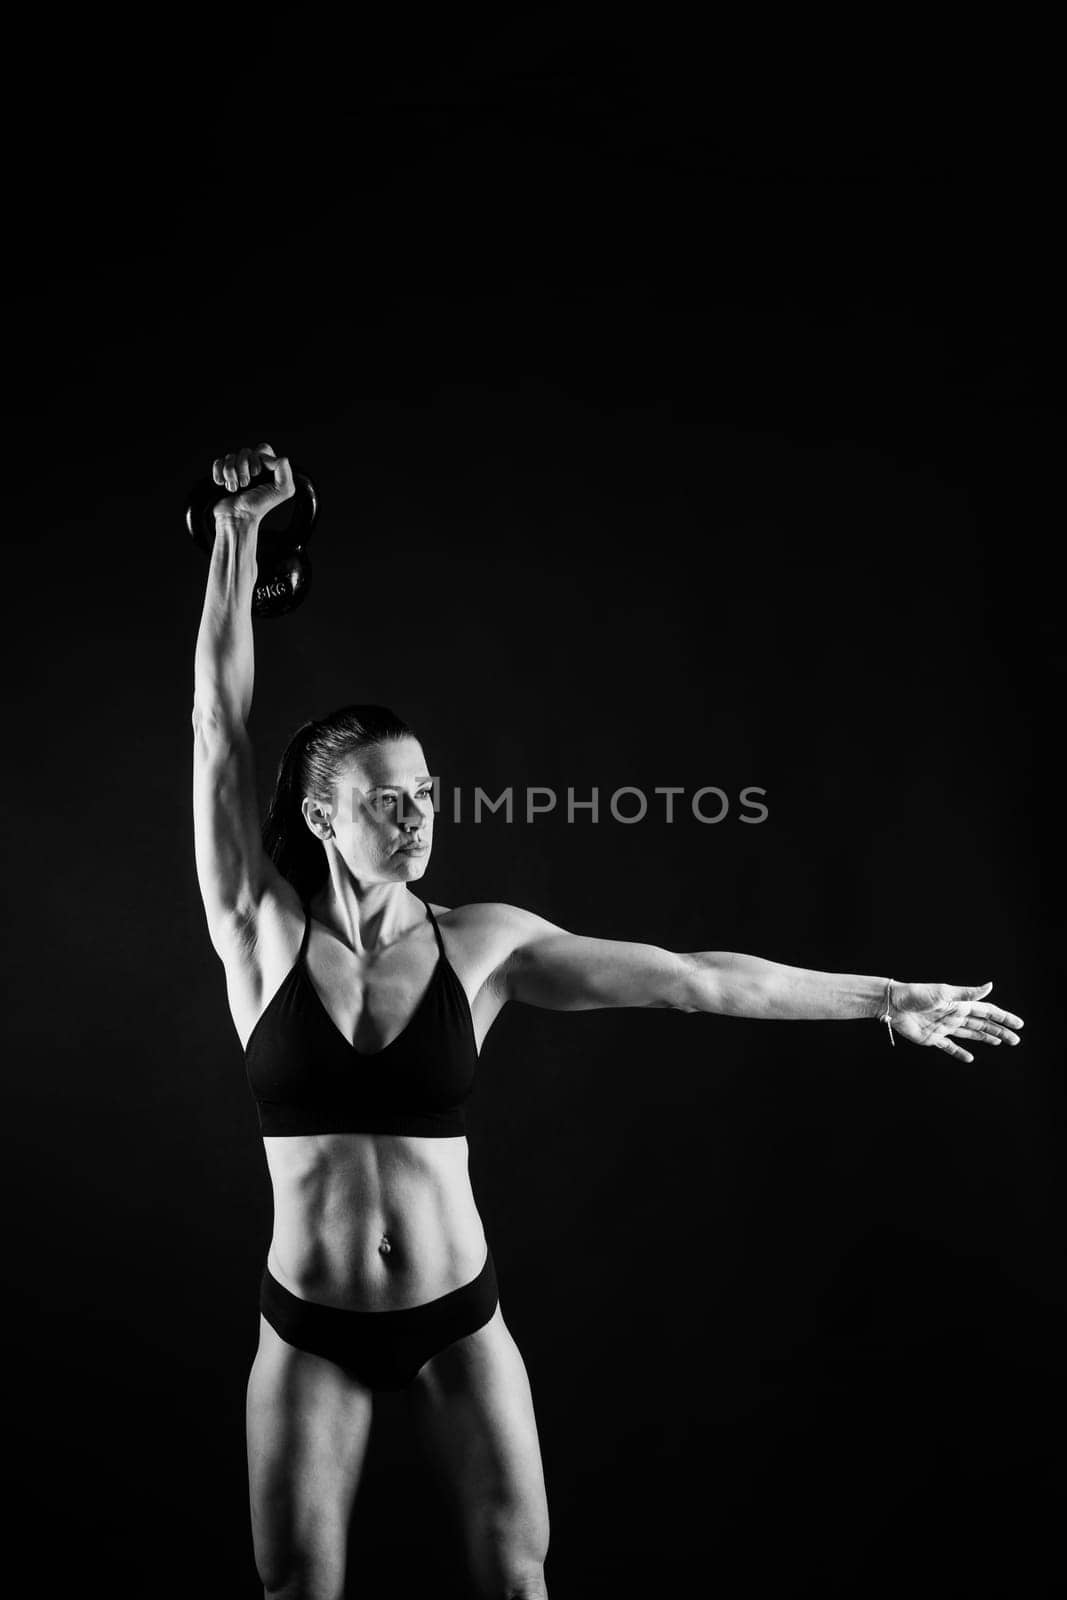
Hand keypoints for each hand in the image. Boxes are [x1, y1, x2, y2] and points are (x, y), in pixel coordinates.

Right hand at [211, 442, 294, 523]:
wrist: (236, 517)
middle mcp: (252, 467)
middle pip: (245, 451)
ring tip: (235, 488)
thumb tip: (275, 457)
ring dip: (231, 474)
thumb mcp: (282, 490)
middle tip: (246, 484)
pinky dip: (219, 474)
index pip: (263, 449)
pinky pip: (218, 462)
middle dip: (243, 467)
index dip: (258, 458)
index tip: (257, 474)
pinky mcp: (222, 473)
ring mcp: (236, 470)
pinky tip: (223, 485)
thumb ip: (285, 470)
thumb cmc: (258, 506)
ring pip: (230, 456)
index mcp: (267, 468)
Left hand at [888, 981, 1023, 1062]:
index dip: (1003, 1018)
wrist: (892, 1005)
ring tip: (999, 1042)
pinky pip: (949, 1047)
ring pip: (970, 1034)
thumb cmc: (916, 994)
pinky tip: (970, 1058)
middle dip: (999, 1031)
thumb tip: (990, 986)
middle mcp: (954, 1015)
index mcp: (959, 1003)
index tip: (1018, 1024)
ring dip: (985, 1038)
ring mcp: (944, 1027)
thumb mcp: (944, 992)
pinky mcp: (932, 1038)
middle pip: (981, 1025)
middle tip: (1015, 1039)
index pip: (986, 1011)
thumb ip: (968, 993)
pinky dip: (960, 1053)